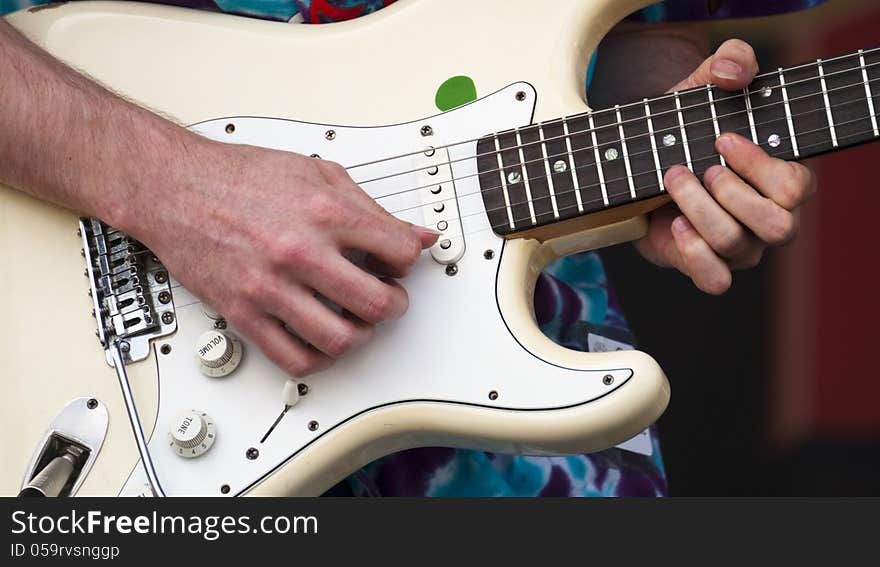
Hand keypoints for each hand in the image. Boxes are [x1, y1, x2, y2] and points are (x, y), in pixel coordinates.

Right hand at [130, 139, 436, 376]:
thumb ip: (370, 207)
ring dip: (359, 336)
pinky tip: (320, 340)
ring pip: (340, 339)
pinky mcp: (244, 312)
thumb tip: (417, 234)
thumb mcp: (317, 172)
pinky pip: (293, 358)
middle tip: (386, 297)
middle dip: (393, 304)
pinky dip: (318, 359)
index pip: (399, 252)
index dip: (408, 259)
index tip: (397, 262)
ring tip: (354, 320)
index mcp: (325, 211)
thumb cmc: (240, 177)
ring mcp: (270, 286)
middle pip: (377, 303)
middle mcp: (300, 251)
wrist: (175, 187)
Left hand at [635, 39, 816, 293]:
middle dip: (733, 193)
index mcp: (781, 180)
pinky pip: (715, 280)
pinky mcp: (703, 264)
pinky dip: (694, 256)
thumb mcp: (704, 88)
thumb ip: (730, 62)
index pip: (797, 187)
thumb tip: (734, 70)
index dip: (761, 165)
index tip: (722, 139)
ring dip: (699, 210)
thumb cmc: (685, 128)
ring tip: (673, 180)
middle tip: (700, 167)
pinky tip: (674, 226)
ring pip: (736, 246)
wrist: (644, 160)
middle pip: (778, 227)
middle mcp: (766, 218)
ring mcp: (737, 246)